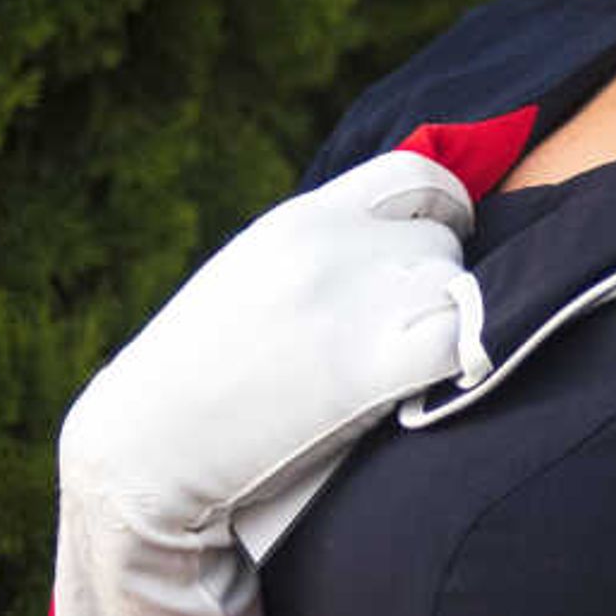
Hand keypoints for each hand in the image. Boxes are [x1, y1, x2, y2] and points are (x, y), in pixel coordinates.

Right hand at [51, 147, 473, 615]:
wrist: (147, 443)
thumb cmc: (200, 374)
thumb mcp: (254, 276)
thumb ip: (319, 251)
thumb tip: (389, 247)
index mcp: (303, 218)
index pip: (416, 173)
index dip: (445, 209)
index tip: (443, 245)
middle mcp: (333, 245)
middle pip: (443, 239)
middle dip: (439, 283)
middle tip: (411, 334)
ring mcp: (355, 301)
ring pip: (459, 286)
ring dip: (451, 325)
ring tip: (412, 366)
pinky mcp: (373, 366)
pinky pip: (467, 340)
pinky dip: (469, 361)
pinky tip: (443, 387)